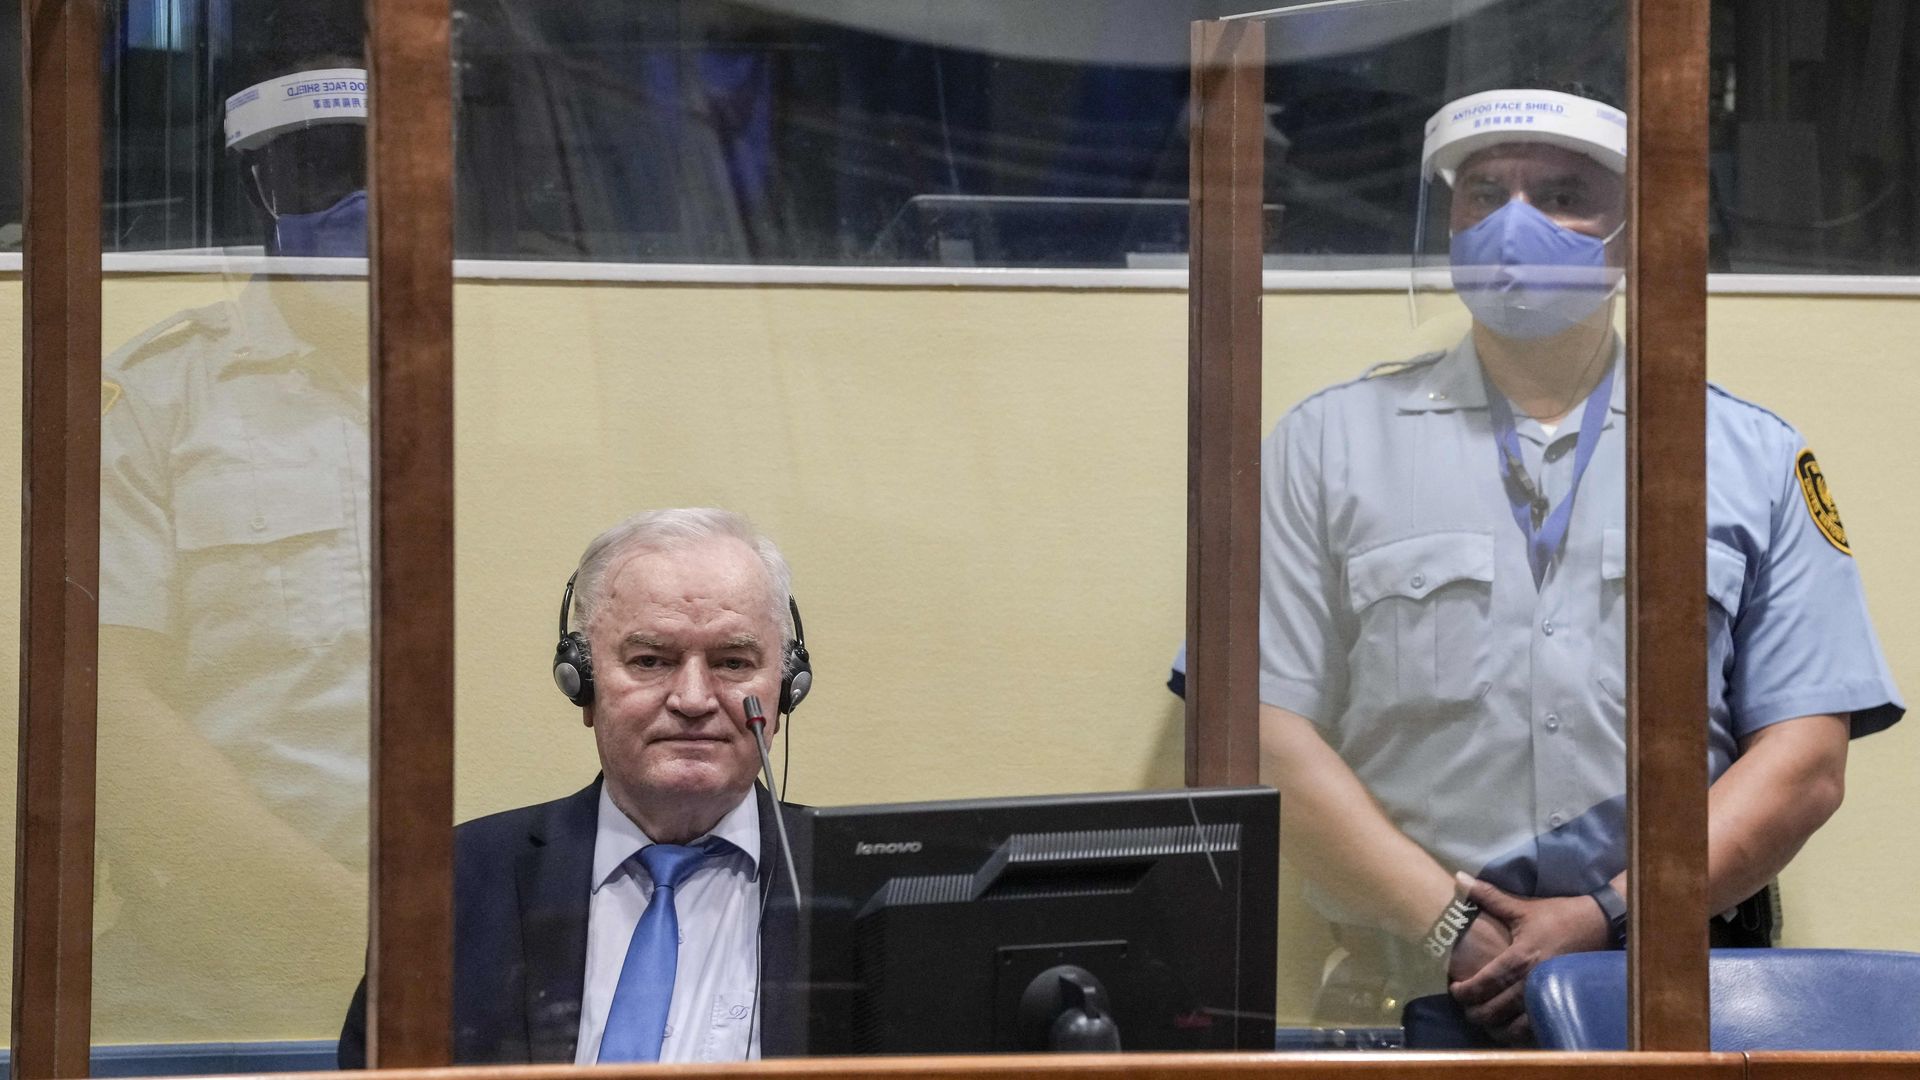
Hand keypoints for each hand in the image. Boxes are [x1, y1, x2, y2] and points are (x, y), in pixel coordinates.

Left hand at [1448, 879, 1610, 1044]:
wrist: (1599, 924)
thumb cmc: (1558, 915)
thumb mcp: (1522, 906)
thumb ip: (1488, 896)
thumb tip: (1458, 879)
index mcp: (1520, 958)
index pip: (1485, 983)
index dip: (1465, 991)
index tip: (1454, 990)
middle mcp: (1532, 981)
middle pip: (1495, 1010)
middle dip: (1475, 1013)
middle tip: (1466, 1008)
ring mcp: (1548, 995)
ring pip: (1515, 1027)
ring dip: (1496, 1028)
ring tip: (1486, 1021)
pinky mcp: (1561, 1002)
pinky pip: (1537, 1028)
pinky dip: (1520, 1033)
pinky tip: (1510, 1027)